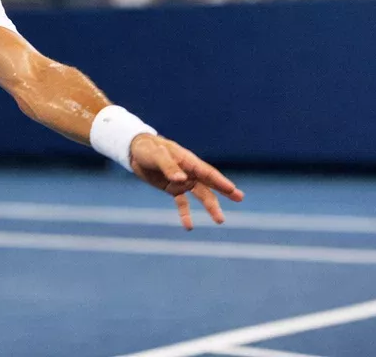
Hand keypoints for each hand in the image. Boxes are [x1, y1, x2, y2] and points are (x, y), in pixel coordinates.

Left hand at [129, 134, 243, 230]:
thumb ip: (168, 166)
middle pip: (209, 183)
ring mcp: (182, 181)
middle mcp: (189, 171)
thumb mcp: (156, 155)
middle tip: (240, 198)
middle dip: (225, 190)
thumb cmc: (147, 149)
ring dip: (210, 206)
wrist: (135, 151)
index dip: (220, 181)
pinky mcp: (172, 189)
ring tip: (220, 220)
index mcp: (187, 160)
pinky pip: (182, 203)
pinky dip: (186, 214)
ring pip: (200, 195)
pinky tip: (189, 227)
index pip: (207, 172)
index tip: (232, 189)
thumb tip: (181, 179)